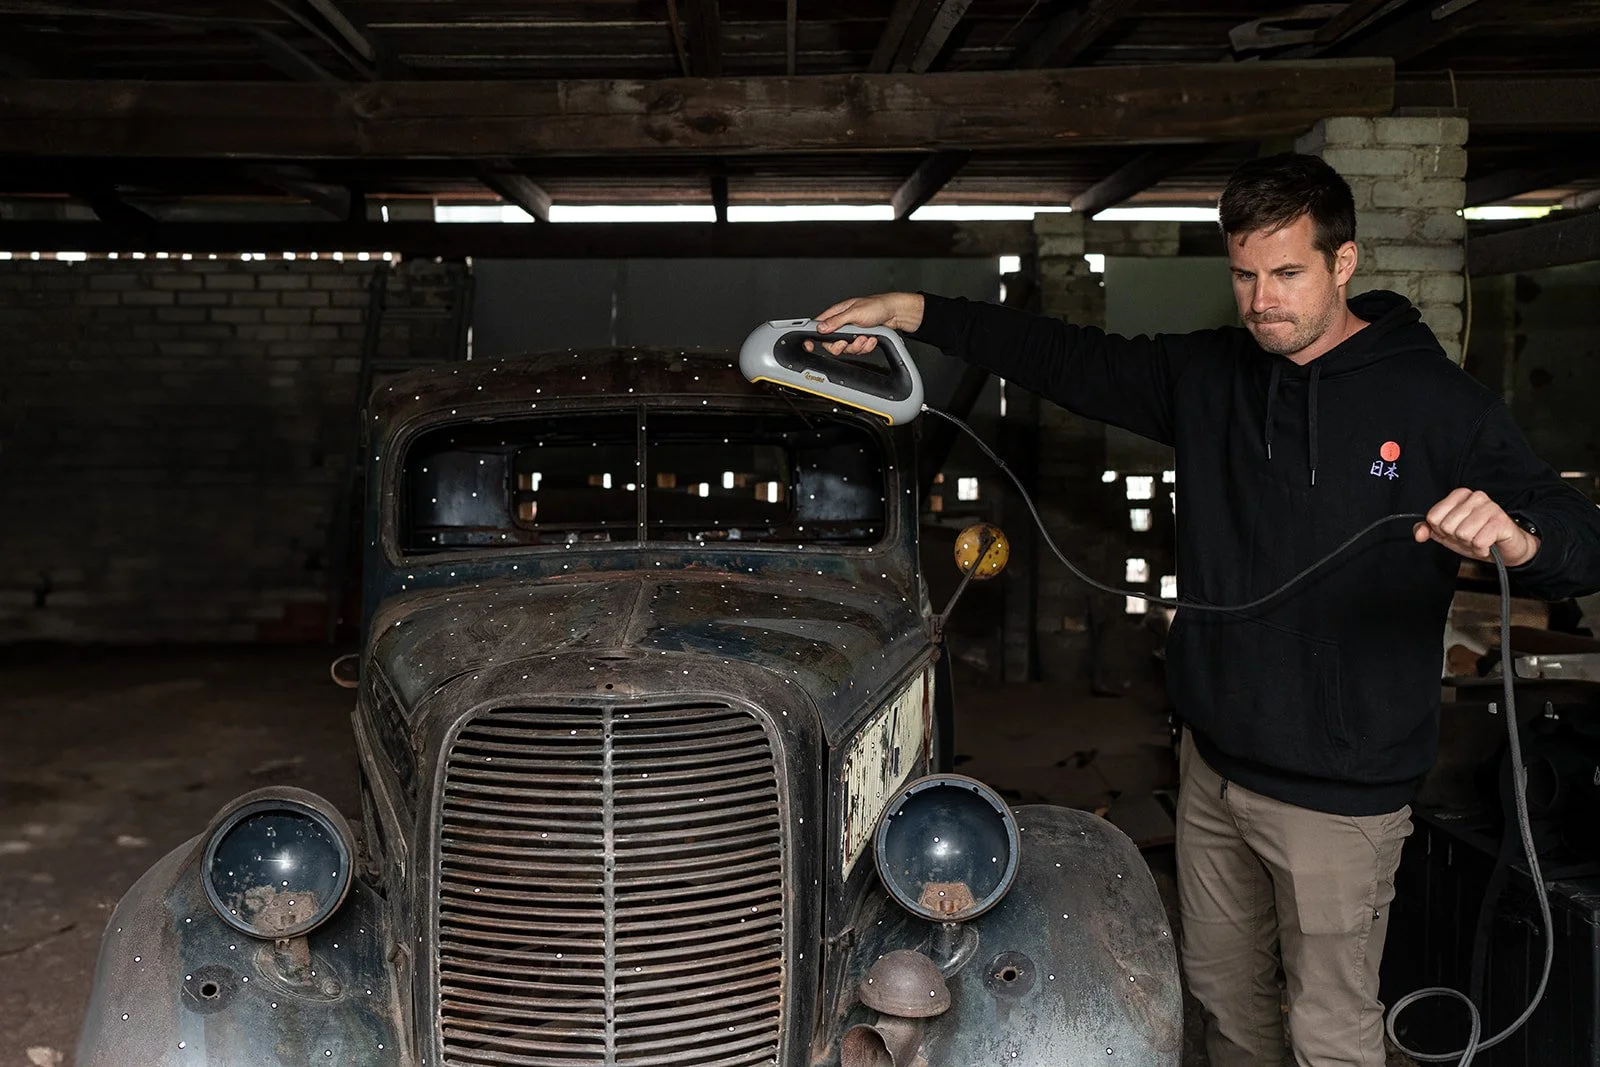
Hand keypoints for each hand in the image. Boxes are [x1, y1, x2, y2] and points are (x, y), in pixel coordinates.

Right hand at [802, 292, 924, 355]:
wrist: (894, 313)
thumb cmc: (876, 306)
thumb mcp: (854, 312)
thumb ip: (836, 321)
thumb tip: (821, 327)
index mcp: (836, 314)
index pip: (817, 326)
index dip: (811, 337)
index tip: (808, 345)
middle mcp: (841, 324)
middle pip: (831, 344)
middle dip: (841, 346)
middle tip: (848, 341)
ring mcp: (850, 333)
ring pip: (846, 349)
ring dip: (857, 346)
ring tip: (866, 336)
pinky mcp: (859, 340)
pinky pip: (858, 350)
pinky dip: (866, 346)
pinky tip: (871, 338)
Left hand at [1414, 488, 1539, 565]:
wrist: (1505, 548)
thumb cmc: (1477, 536)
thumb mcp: (1447, 534)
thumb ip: (1428, 530)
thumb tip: (1419, 534)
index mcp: (1459, 496)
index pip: (1433, 517)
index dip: (1441, 531)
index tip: (1455, 531)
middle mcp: (1475, 497)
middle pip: (1447, 526)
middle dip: (1456, 538)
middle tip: (1470, 536)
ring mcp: (1490, 507)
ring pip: (1462, 534)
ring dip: (1470, 544)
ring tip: (1479, 539)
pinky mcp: (1501, 521)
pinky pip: (1479, 542)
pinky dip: (1481, 549)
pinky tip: (1488, 544)